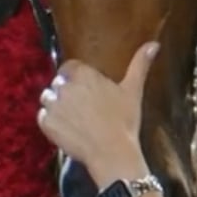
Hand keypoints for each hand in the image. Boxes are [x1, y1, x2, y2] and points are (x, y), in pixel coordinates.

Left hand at [36, 43, 159, 176]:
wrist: (112, 152)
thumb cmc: (124, 120)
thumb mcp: (133, 90)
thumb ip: (140, 64)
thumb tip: (154, 44)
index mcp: (83, 73)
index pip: (69, 67)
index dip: (76, 77)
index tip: (86, 90)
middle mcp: (64, 85)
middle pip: (58, 82)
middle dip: (67, 92)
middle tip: (82, 108)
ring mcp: (53, 105)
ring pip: (48, 98)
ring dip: (57, 105)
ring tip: (73, 119)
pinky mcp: (46, 123)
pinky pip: (42, 117)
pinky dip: (51, 122)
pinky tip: (66, 129)